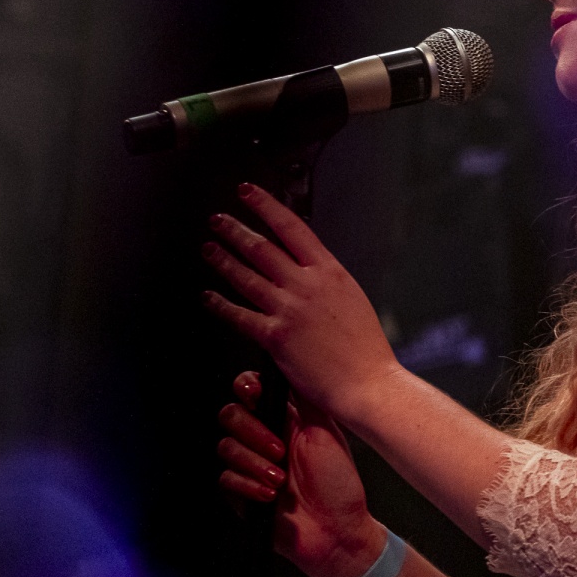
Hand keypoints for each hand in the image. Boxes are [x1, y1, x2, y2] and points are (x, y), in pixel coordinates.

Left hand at [201, 182, 401, 426]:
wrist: (367, 383)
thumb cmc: (365, 348)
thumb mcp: (351, 299)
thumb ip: (325, 282)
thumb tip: (305, 271)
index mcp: (330, 272)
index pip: (292, 228)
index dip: (266, 206)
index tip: (249, 193)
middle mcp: (307, 286)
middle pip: (262, 248)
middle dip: (235, 229)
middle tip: (219, 220)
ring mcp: (289, 310)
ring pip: (246, 276)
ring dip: (223, 259)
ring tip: (209, 248)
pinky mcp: (275, 337)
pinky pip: (239, 315)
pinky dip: (220, 304)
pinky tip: (209, 297)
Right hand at [217, 371, 385, 576]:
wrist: (338, 530)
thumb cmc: (339, 482)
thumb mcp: (326, 431)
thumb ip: (305, 397)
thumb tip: (295, 361)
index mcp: (284, 419)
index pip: (250, 391)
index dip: (247, 389)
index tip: (255, 394)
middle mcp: (264, 439)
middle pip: (230, 416)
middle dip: (251, 430)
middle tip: (279, 449)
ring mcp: (250, 466)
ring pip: (225, 447)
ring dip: (253, 462)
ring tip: (280, 478)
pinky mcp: (241, 493)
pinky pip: (225, 480)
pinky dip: (248, 486)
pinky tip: (270, 494)